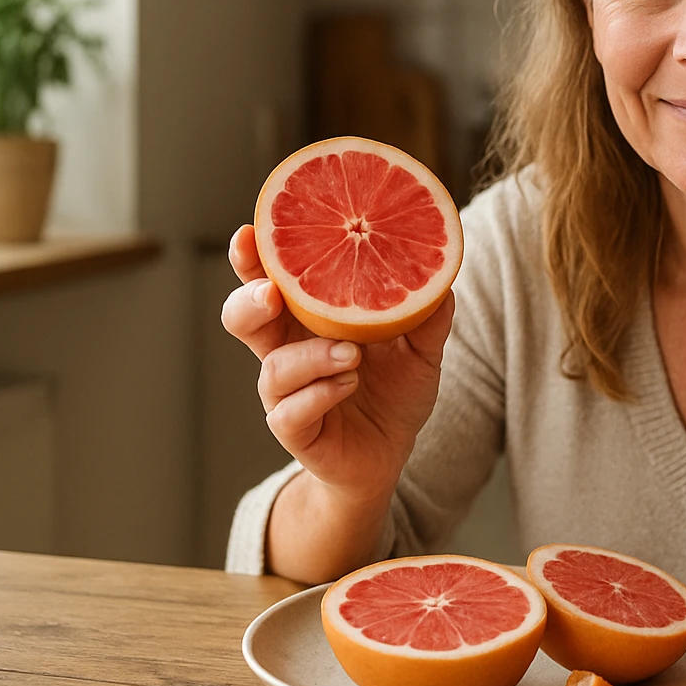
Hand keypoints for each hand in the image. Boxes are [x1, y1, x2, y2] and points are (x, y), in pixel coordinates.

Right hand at [221, 224, 454, 503]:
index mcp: (305, 320)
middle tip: (272, 293)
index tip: (250, 232)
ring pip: (272, 369)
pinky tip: (347, 384)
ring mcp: (286, 393)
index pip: (267, 280)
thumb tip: (442, 275)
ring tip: (350, 353)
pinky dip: (319, 395)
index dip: (252, 258)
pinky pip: (289, 413)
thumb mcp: (420, 348)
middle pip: (242, 317)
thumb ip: (427, 314)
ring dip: (310, 357)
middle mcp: (286, 351)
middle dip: (248, 301)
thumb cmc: (394, 391)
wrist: (391, 452)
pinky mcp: (295, 430)